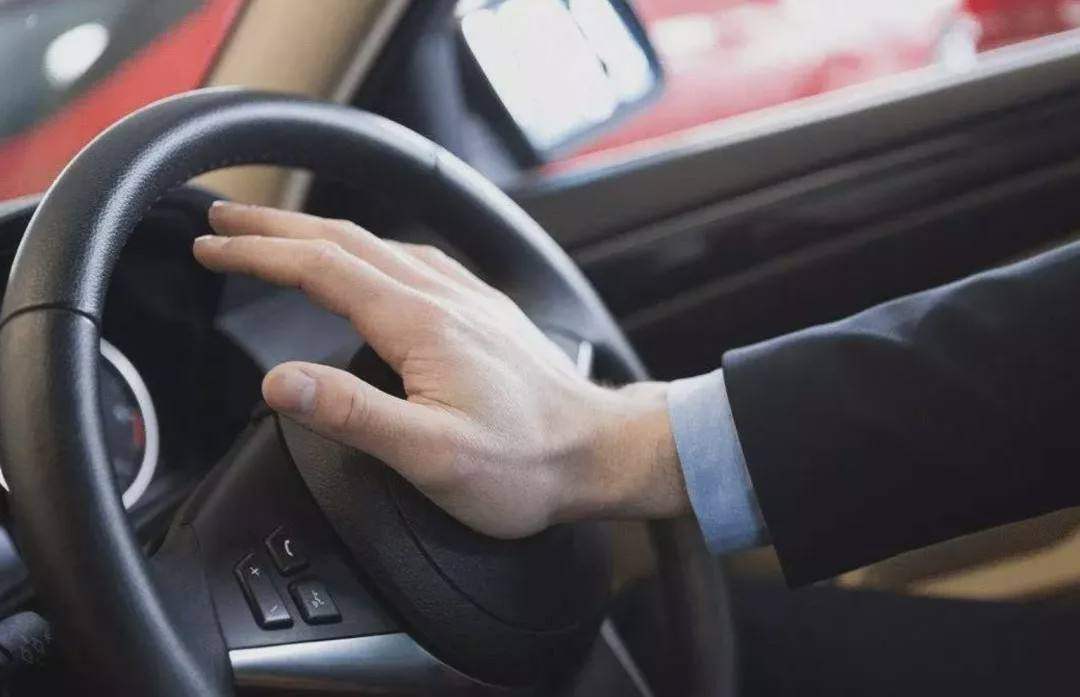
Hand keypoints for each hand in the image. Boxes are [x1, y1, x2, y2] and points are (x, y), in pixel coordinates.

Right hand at [194, 202, 688, 537]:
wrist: (598, 452)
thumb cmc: (524, 464)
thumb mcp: (431, 456)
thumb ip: (354, 415)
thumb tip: (281, 382)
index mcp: (419, 324)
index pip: (321, 268)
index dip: (259, 253)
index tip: (211, 246)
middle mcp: (443, 296)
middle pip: (343, 241)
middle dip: (275, 226)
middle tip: (223, 220)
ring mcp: (466, 298)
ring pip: (379, 244)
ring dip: (318, 233)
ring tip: (278, 235)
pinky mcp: (483, 311)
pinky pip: (415, 258)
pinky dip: (369, 248)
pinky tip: (371, 260)